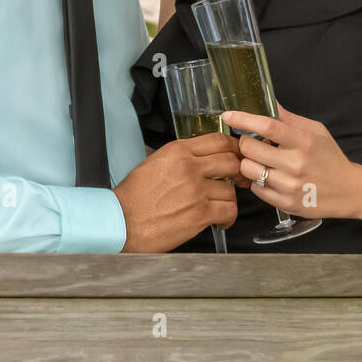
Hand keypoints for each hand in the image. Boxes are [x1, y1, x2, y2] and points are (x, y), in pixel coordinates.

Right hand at [114, 132, 240, 252]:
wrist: (121, 222)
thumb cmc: (132, 197)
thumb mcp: (153, 163)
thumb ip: (179, 157)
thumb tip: (199, 157)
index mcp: (177, 151)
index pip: (218, 140)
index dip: (233, 147)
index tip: (237, 154)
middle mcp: (190, 167)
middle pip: (231, 161)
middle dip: (239, 171)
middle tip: (240, 179)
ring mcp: (196, 190)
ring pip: (231, 189)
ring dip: (229, 198)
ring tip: (221, 206)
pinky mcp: (200, 214)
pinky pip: (229, 210)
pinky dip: (228, 217)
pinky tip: (220, 221)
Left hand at [221, 103, 358, 219]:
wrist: (349, 191)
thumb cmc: (330, 158)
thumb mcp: (316, 131)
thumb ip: (289, 118)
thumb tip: (269, 102)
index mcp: (303, 141)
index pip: (267, 126)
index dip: (244, 119)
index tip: (229, 115)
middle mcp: (295, 164)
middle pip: (250, 148)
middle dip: (246, 142)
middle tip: (253, 143)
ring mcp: (289, 185)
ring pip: (248, 170)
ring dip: (249, 162)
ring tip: (261, 161)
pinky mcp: (286, 203)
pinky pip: (256, 188)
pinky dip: (257, 180)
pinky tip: (269, 176)